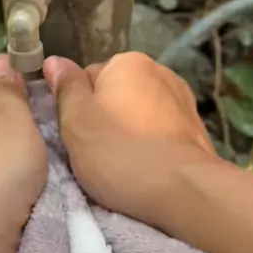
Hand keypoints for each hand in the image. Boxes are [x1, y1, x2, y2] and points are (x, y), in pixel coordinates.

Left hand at [0, 54, 47, 234]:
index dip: (11, 119)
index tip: (37, 130)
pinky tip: (31, 212)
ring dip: (12, 186)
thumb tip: (1, 58)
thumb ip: (10, 91)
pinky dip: (9, 210)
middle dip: (11, 156)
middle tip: (48, 161)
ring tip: (47, 190)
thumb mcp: (13, 115)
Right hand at [43, 52, 217, 226]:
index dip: (78, 109)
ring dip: (130, 134)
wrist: (184, 190)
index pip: (88, 78)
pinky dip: (152, 147)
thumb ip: (66, 88)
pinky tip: (147, 169)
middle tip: (98, 154)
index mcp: (128, 63)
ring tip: (124, 166)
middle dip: (106, 120)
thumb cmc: (120, 153)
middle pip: (117, 95)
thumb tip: (55, 61)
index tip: (78, 136)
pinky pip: (161, 134)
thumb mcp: (77, 121)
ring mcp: (183, 100)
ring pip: (140, 115)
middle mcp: (160, 72)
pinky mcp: (197, 130)